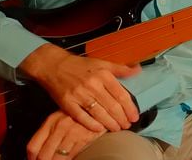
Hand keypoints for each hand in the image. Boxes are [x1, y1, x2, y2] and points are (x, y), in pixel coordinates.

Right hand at [20, 44, 140, 131]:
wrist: (53, 65)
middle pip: (112, 106)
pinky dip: (91, 124)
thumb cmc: (80, 65)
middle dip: (122, 118)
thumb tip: (138, 69)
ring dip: (110, 123)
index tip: (134, 116)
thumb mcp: (102, 63)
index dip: (129, 108)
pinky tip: (99, 129)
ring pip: (99, 113)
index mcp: (103, 75)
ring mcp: (79, 95)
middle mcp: (93, 85)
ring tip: (117, 129)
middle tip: (127, 125)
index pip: (121, 95)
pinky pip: (82, 117)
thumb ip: (120, 69)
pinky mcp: (67, 103)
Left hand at [27, 110, 103, 159]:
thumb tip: (38, 152)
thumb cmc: (79, 114)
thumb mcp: (60, 118)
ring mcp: (72, 133)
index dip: (31, 159)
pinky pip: (72, 156)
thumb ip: (49, 133)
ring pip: (57, 158)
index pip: (33, 147)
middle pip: (43, 156)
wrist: (100, 108)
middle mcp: (59, 128)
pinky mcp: (84, 138)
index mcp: (50, 122)